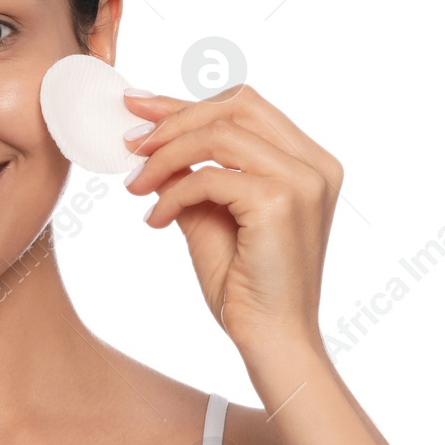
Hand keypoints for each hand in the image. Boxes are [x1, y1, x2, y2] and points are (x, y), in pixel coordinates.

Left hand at [123, 83, 342, 370]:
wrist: (272, 341)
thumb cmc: (247, 288)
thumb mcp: (213, 217)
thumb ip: (193, 176)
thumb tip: (151, 142)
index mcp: (309, 162)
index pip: (244, 108)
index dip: (186, 103)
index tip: (138, 108)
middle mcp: (315, 164)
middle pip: (235, 106)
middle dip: (173, 117)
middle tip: (130, 143)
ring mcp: (303, 180)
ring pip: (218, 135)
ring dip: (165, 157)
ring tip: (137, 186)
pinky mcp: (280, 201)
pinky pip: (208, 178)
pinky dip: (173, 194)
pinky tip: (157, 221)